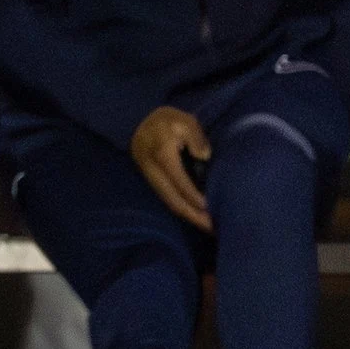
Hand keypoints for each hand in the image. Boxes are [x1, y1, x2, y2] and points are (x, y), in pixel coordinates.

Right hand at [130, 106, 212, 231]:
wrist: (137, 121)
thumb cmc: (165, 120)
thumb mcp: (184, 120)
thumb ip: (196, 137)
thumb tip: (204, 156)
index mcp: (163, 156)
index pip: (180, 182)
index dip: (194, 197)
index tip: (210, 208)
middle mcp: (155, 172)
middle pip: (173, 200)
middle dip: (193, 216)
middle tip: (212, 228)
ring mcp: (152, 178)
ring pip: (169, 203)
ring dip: (188, 216)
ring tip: (207, 226)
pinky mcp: (153, 181)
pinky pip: (167, 199)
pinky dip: (182, 209)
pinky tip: (195, 214)